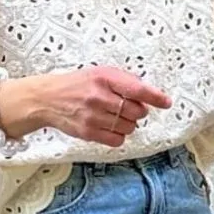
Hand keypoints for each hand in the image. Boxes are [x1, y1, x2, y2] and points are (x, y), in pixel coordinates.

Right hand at [3, 66, 172, 147]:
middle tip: (126, 107)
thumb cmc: (76, 85)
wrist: (47, 99)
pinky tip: (110, 127)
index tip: (166, 102)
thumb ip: (122, 81)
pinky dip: (119, 136)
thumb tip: (148, 95)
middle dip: (137, 111)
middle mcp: (99, 96)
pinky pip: (117, 140)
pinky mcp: (88, 132)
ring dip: (128, 124)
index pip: (137, 89)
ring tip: (114, 116)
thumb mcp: (98, 73)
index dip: (155, 97)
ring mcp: (93, 116)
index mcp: (104, 77)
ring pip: (128, 127)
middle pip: (136, 111)